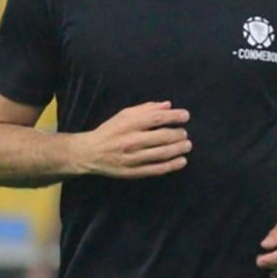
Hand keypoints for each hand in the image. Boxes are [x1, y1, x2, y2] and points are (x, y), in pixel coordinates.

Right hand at [73, 101, 190, 178]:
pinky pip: (155, 169)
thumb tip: (167, 105)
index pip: (156, 118)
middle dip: (178, 134)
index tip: (185, 116)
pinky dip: (171, 166)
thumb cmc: (109, 131)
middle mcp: (130, 141)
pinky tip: (181, 161)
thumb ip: (145, 109)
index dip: (173, 117)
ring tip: (187, 145)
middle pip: (161, 137)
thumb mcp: (123, 115)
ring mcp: (132, 158)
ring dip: (178, 149)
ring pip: (161, 154)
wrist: (89, 153)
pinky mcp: (132, 172)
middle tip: (185, 134)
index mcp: (128, 124)